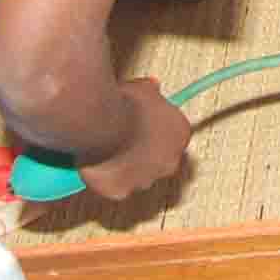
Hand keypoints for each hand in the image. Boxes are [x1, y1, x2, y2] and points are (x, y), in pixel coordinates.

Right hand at [76, 78, 190, 199]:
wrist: (105, 123)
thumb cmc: (126, 103)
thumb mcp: (144, 89)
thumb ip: (152, 92)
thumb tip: (153, 87)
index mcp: (180, 134)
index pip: (172, 138)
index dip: (155, 133)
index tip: (142, 129)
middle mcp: (170, 162)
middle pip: (159, 161)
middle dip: (143, 155)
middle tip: (124, 142)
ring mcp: (147, 180)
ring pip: (137, 178)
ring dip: (127, 169)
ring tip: (108, 153)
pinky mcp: (123, 192)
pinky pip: (116, 188)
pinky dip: (107, 180)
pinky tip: (98, 166)